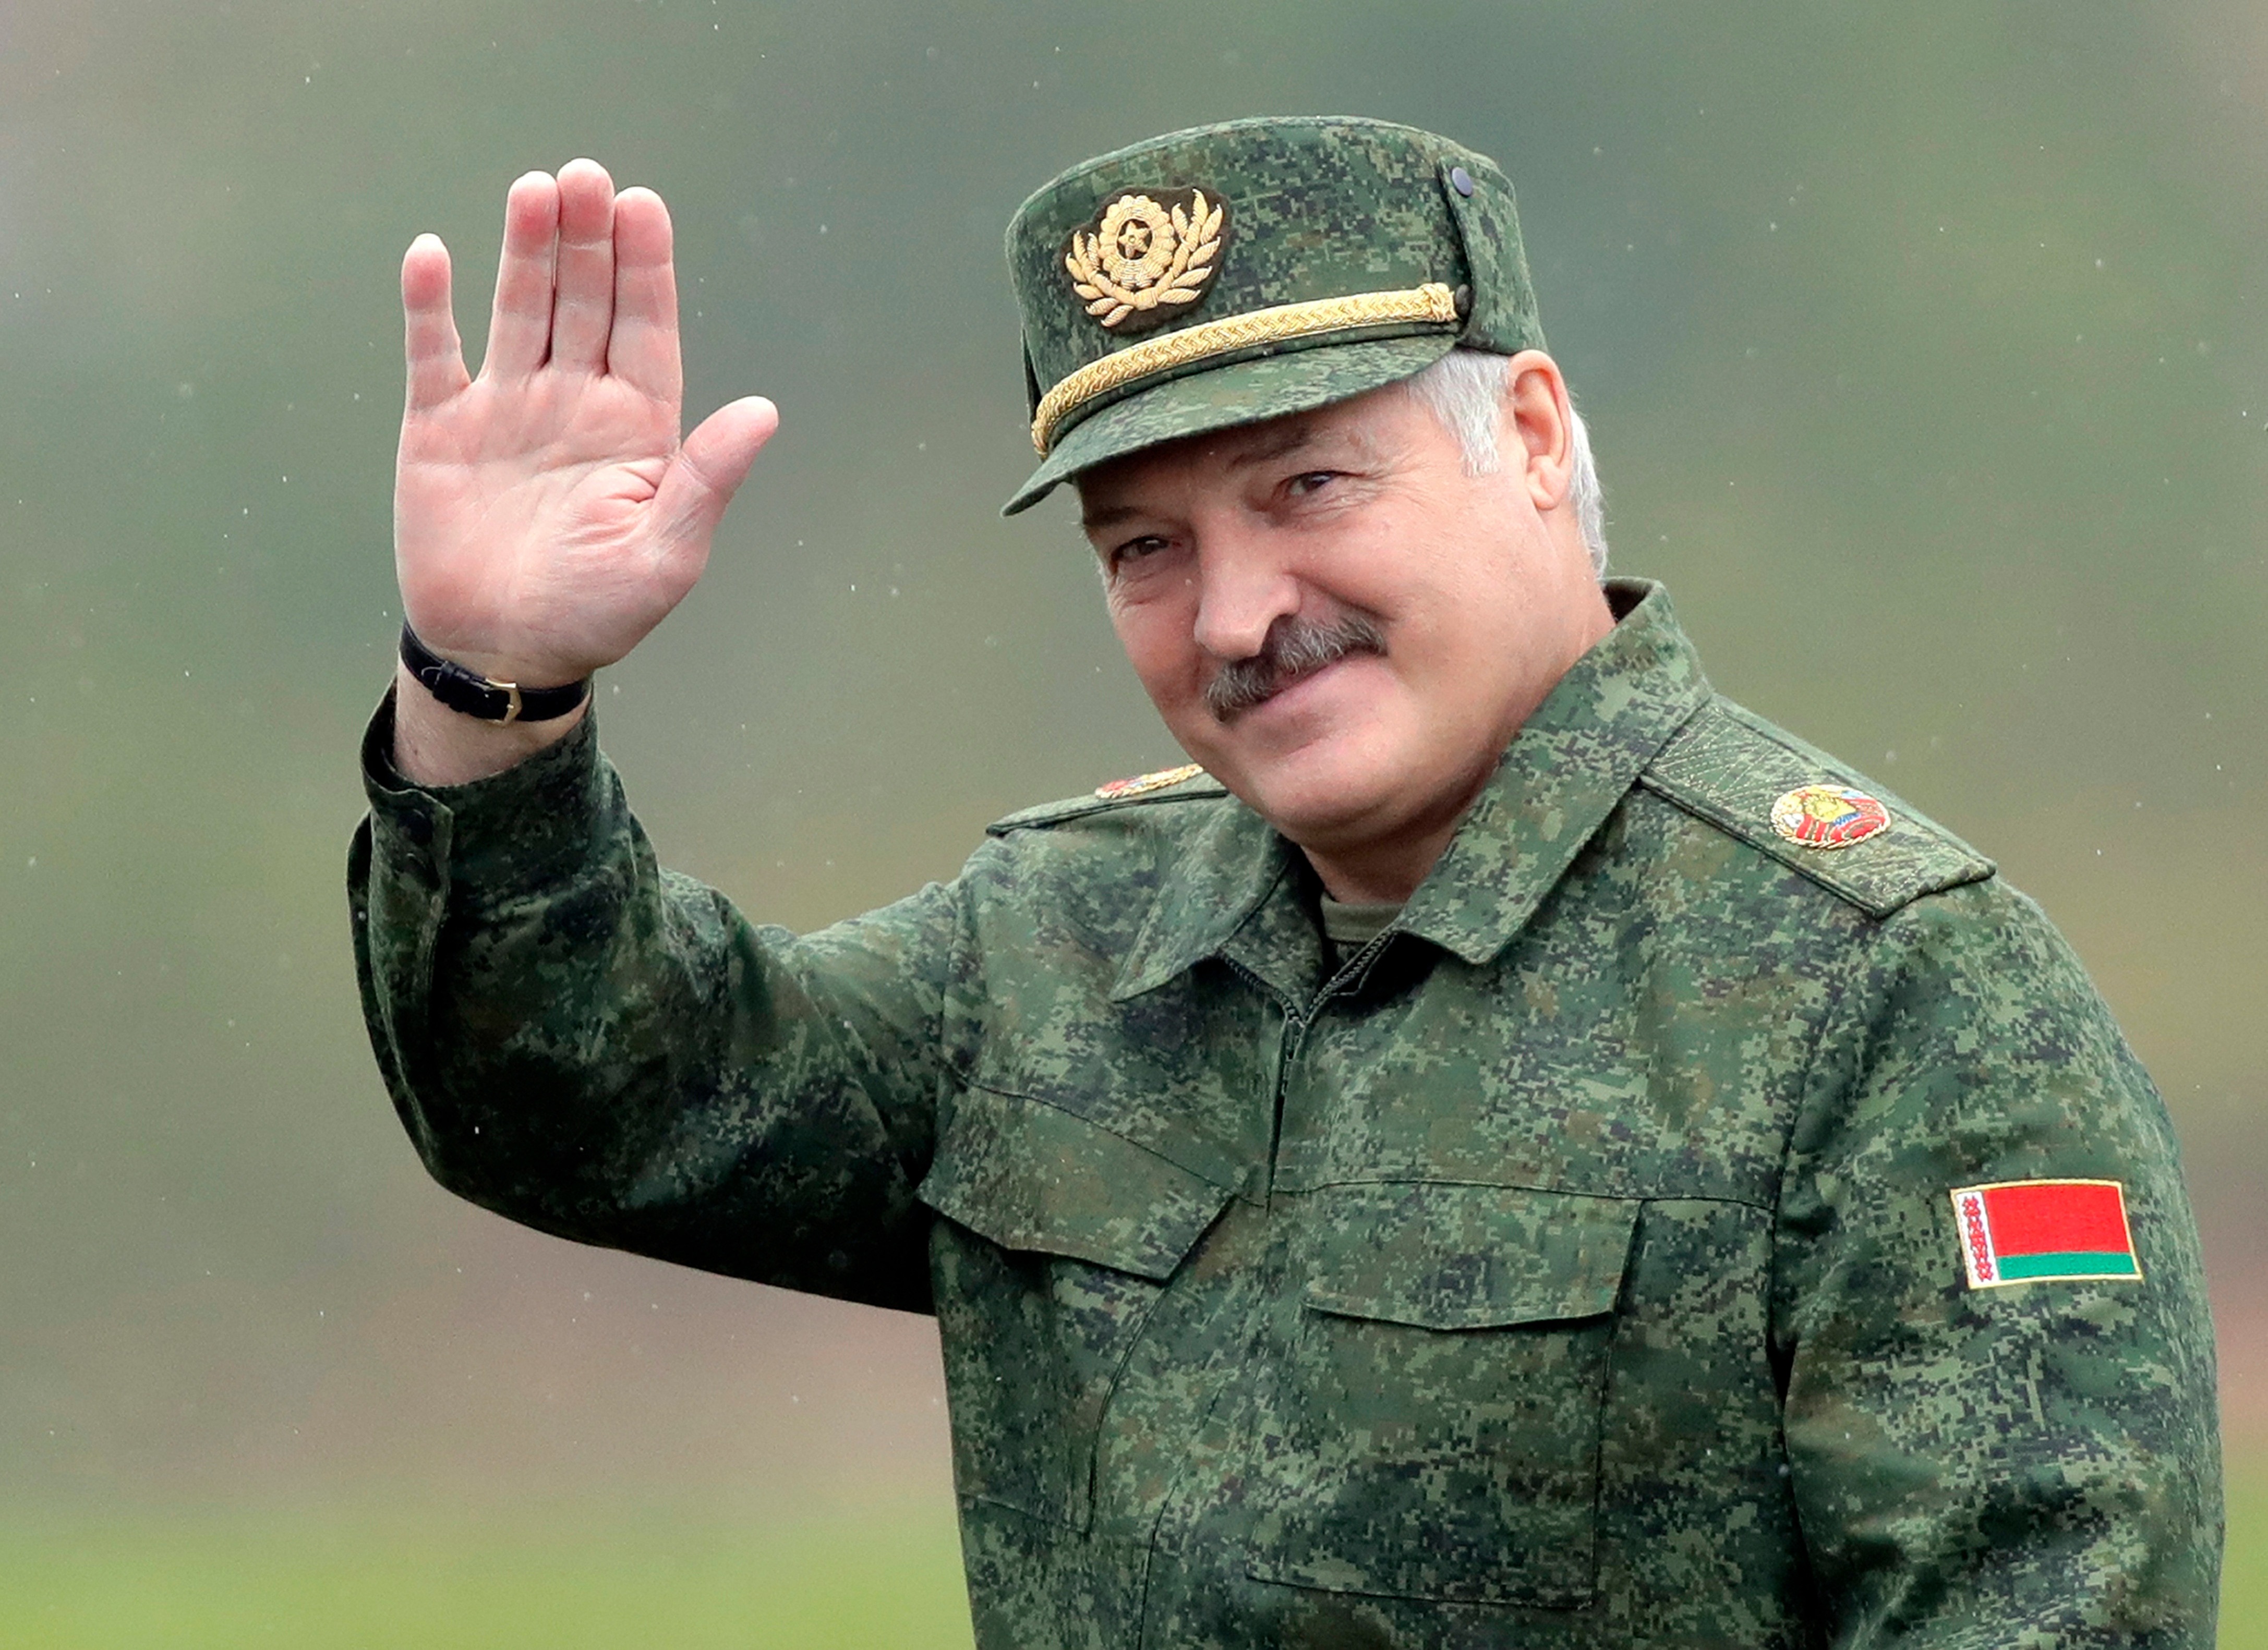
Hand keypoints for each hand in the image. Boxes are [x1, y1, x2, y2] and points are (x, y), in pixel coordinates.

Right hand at [394, 159, 776, 691]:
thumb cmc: (594, 614)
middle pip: (586, 303)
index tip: (644, 205)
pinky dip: (430, 306)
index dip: (646, 269)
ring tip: (536, 190)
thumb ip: (707, 480)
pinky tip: (433, 254)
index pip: (647, 330)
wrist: (501, 655)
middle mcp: (575, 404)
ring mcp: (507, 409)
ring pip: (519, 310)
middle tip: (589, 175)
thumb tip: (765, 411)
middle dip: (589, 241)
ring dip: (526, 252)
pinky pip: (434, 354)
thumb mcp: (666, 556)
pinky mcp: (439, 427)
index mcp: (637, 430)